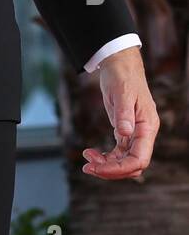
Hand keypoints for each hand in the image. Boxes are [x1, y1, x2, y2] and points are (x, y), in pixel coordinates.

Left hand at [82, 47, 158, 180]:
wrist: (119, 64)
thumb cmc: (123, 75)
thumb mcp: (122, 93)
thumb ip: (124, 114)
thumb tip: (125, 134)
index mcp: (147, 127)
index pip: (139, 159)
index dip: (120, 168)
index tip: (99, 167)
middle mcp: (143, 134)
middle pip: (132, 165)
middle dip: (111, 170)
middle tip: (87, 167)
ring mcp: (135, 134)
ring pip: (125, 161)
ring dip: (106, 165)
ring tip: (87, 159)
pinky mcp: (125, 131)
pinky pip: (118, 153)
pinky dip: (106, 157)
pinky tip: (91, 154)